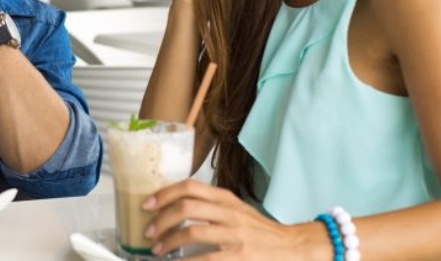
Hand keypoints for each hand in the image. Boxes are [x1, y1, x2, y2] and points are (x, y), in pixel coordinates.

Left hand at [143, 180, 310, 259]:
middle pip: (186, 206)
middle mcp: (229, 212)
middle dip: (161, 219)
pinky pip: (204, 257)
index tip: (147, 204)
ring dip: (168, 241)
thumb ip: (211, 206)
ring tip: (157, 248)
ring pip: (191, 231)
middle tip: (148, 230)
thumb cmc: (259, 231)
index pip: (189, 186)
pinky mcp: (239, 256)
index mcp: (226, 198)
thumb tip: (174, 207)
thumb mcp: (236, 210)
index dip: (164, 193)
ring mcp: (235, 234)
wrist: (293, 248)